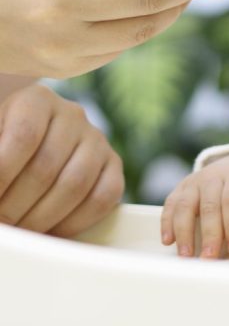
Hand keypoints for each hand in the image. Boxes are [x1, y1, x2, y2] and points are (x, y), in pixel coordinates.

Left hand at [0, 84, 123, 236]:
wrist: (23, 147)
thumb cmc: (0, 148)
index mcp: (36, 100)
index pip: (24, 136)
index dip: (3, 174)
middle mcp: (72, 114)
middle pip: (47, 166)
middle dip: (14, 206)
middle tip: (1, 224)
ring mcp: (96, 139)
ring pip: (76, 184)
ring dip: (42, 219)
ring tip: (20, 231)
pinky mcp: (113, 164)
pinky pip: (105, 196)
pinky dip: (76, 222)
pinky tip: (51, 231)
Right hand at [161, 152, 228, 258]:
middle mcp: (215, 175)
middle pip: (210, 205)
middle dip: (210, 233)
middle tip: (210, 259)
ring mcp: (197, 180)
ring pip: (186, 204)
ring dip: (184, 231)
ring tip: (187, 256)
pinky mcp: (182, 187)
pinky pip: (171, 203)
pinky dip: (167, 221)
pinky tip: (168, 241)